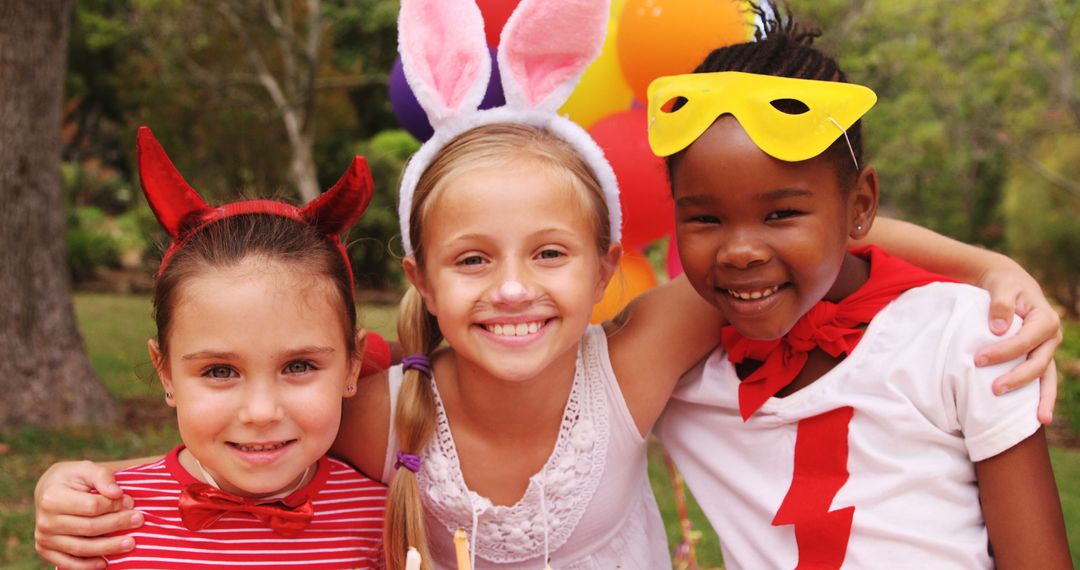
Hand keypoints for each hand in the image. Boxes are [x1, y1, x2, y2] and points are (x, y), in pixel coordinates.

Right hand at [34, 460, 142, 568]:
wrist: (49, 490)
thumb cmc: (73, 478)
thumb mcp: (86, 469)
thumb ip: (103, 477)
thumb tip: (117, 494)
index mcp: (52, 497)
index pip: (92, 506)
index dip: (115, 505)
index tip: (131, 502)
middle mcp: (45, 520)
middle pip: (89, 528)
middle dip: (118, 525)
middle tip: (139, 521)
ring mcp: (44, 537)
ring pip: (81, 548)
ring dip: (108, 548)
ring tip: (131, 543)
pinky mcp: (45, 550)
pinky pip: (67, 563)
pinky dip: (86, 566)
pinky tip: (105, 563)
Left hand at [973, 258, 1062, 424]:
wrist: (1011, 284)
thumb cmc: (1004, 285)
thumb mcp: (1001, 287)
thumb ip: (1000, 304)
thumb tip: (998, 328)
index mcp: (1045, 318)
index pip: (1026, 340)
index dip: (1004, 352)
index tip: (978, 359)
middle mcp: (1052, 336)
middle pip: (1038, 362)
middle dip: (1018, 378)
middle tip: (994, 390)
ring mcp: (1047, 349)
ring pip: (1047, 376)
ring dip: (1041, 398)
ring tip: (1038, 420)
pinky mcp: (1039, 356)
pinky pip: (1042, 379)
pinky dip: (1041, 397)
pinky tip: (1037, 417)